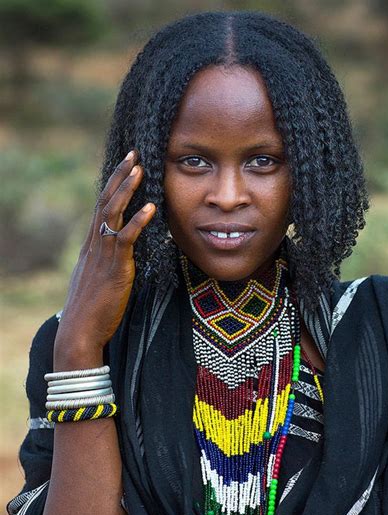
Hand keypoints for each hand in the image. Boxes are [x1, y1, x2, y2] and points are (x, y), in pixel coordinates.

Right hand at [54, 150, 155, 366]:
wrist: (81, 330)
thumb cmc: (92, 309)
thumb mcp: (98, 278)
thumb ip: (108, 262)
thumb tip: (119, 254)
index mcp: (92, 245)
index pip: (102, 206)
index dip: (113, 184)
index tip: (125, 165)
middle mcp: (95, 244)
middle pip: (106, 201)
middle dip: (120, 176)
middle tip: (134, 155)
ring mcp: (103, 254)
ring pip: (112, 214)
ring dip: (127, 190)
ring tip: (140, 170)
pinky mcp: (115, 268)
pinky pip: (126, 239)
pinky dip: (138, 222)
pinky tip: (150, 208)